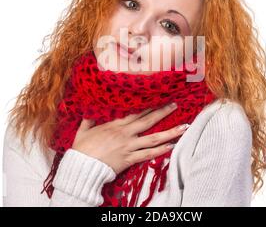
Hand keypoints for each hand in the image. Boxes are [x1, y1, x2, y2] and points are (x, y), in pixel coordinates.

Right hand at [71, 103, 189, 174]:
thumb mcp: (83, 131)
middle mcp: (125, 134)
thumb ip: (88, 120)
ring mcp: (129, 146)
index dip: (149, 105)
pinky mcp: (130, 159)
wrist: (82, 167)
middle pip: (148, 121)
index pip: (136, 112)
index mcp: (115, 125)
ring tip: (183, 127)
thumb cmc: (82, 149)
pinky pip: (148, 154)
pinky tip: (171, 146)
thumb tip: (88, 111)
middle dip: (163, 112)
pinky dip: (161, 150)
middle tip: (175, 105)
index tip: (159, 98)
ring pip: (153, 138)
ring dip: (170, 132)